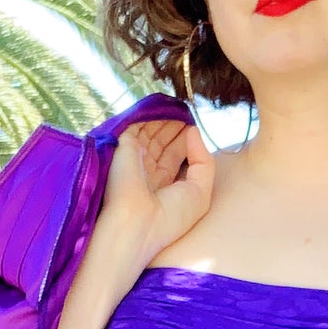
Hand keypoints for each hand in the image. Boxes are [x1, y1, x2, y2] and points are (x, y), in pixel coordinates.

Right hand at [100, 116, 213, 265]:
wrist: (138, 223)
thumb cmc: (170, 216)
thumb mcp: (200, 192)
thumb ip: (203, 161)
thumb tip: (192, 131)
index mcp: (162, 185)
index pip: (173, 155)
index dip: (185, 140)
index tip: (192, 127)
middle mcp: (147, 171)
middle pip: (162, 141)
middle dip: (175, 126)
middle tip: (186, 111)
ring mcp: (134, 158)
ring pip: (151, 130)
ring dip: (164, 117)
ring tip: (179, 106)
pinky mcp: (124, 145)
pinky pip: (138, 122)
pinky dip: (150, 113)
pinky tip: (164, 105)